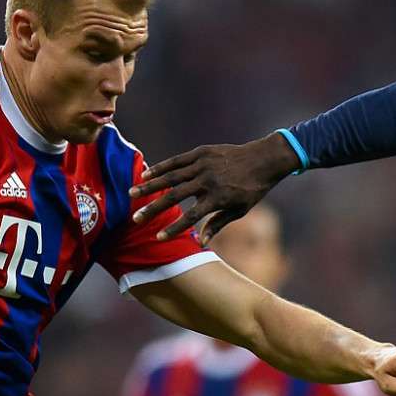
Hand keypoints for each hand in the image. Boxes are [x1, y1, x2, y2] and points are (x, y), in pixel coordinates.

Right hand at [130, 133, 301, 241]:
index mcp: (218, 197)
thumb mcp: (239, 210)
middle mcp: (208, 180)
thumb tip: (199, 243)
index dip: (175, 228)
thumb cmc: (252, 190)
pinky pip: (177, 161)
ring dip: (149, 186)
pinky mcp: (201, 152)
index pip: (192, 216)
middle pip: (174, 196)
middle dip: (153, 209)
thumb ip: (217, 224)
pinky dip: (160, 167)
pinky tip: (145, 175)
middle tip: (135, 219)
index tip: (159, 238)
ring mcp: (203, 164)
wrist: (264, 159)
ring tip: (131, 194)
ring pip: (171, 176)